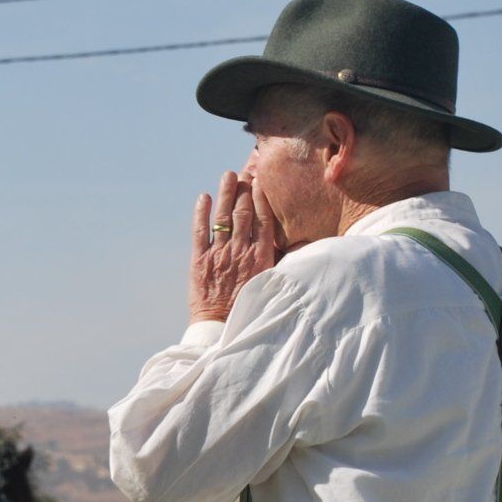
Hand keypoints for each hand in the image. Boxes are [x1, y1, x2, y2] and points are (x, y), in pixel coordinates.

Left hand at [189, 171, 280, 323]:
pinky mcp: (199, 261)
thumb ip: (283, 263)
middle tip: (243, 173)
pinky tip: (204, 197)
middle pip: (243, 214)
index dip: (261, 199)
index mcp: (261, 257)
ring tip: (227, 176)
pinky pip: (200, 231)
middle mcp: (240, 252)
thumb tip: (303, 245)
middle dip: (243, 191)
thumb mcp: (272, 284)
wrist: (221, 327)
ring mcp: (219, 255)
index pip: (263, 220)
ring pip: (223, 218)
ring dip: (225, 193)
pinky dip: (202, 213)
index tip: (260, 183)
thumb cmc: (249, 308)